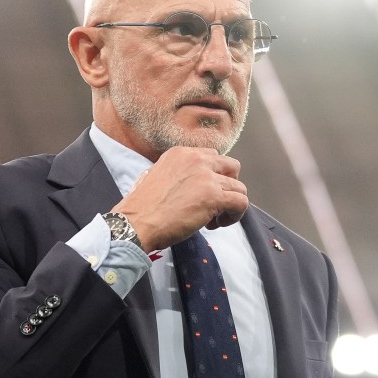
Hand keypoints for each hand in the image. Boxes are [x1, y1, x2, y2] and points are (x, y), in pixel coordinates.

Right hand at [111, 146, 247, 251]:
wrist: (136, 223)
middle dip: (227, 186)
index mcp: (181, 153)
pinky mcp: (214, 197)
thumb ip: (176, 174)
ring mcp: (207, 177)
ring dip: (230, 205)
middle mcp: (197, 159)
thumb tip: (187, 187)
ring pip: (239, 187)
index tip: (202, 195)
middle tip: (215, 205)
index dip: (212, 177)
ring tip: (214, 220)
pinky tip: (218, 224)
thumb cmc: (141, 208)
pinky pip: (241, 202)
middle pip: (231, 167)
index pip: (212, 157)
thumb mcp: (155, 176)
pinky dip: (235, 215)